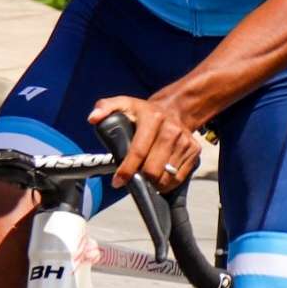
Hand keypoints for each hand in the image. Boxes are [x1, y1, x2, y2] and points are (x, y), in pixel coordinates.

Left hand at [89, 94, 203, 193]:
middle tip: (134, 178)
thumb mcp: (124, 104)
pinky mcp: (194, 151)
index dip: (127, 170)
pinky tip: (159, 178)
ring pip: (166, 177)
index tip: (118, 182)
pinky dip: (167, 183)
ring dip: (154, 183)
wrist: (177, 109)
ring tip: (146, 178)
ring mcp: (184, 142)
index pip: (138, 151)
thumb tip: (93, 119)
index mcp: (152, 119)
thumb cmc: (145, 112)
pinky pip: (179, 178)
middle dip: (141, 178)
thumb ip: (105, 108)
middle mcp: (171, 130)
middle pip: (153, 169)